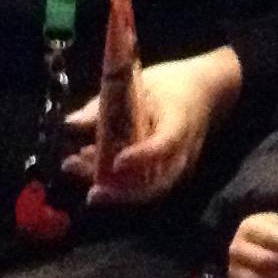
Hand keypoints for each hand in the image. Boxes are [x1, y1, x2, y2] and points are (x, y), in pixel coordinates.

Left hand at [64, 47, 241, 204]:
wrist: (206, 92)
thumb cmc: (172, 84)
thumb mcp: (138, 85)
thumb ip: (106, 105)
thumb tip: (71, 123)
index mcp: (180, 122)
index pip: (165, 145)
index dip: (142, 157)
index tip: (117, 162)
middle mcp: (182, 151)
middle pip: (158, 183)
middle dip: (123, 192)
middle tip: (92, 192)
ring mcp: (178, 166)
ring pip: (148, 190)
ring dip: (113, 189)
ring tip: (77, 169)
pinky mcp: (170, 173)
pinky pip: (145, 186)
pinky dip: (117, 183)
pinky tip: (89, 166)